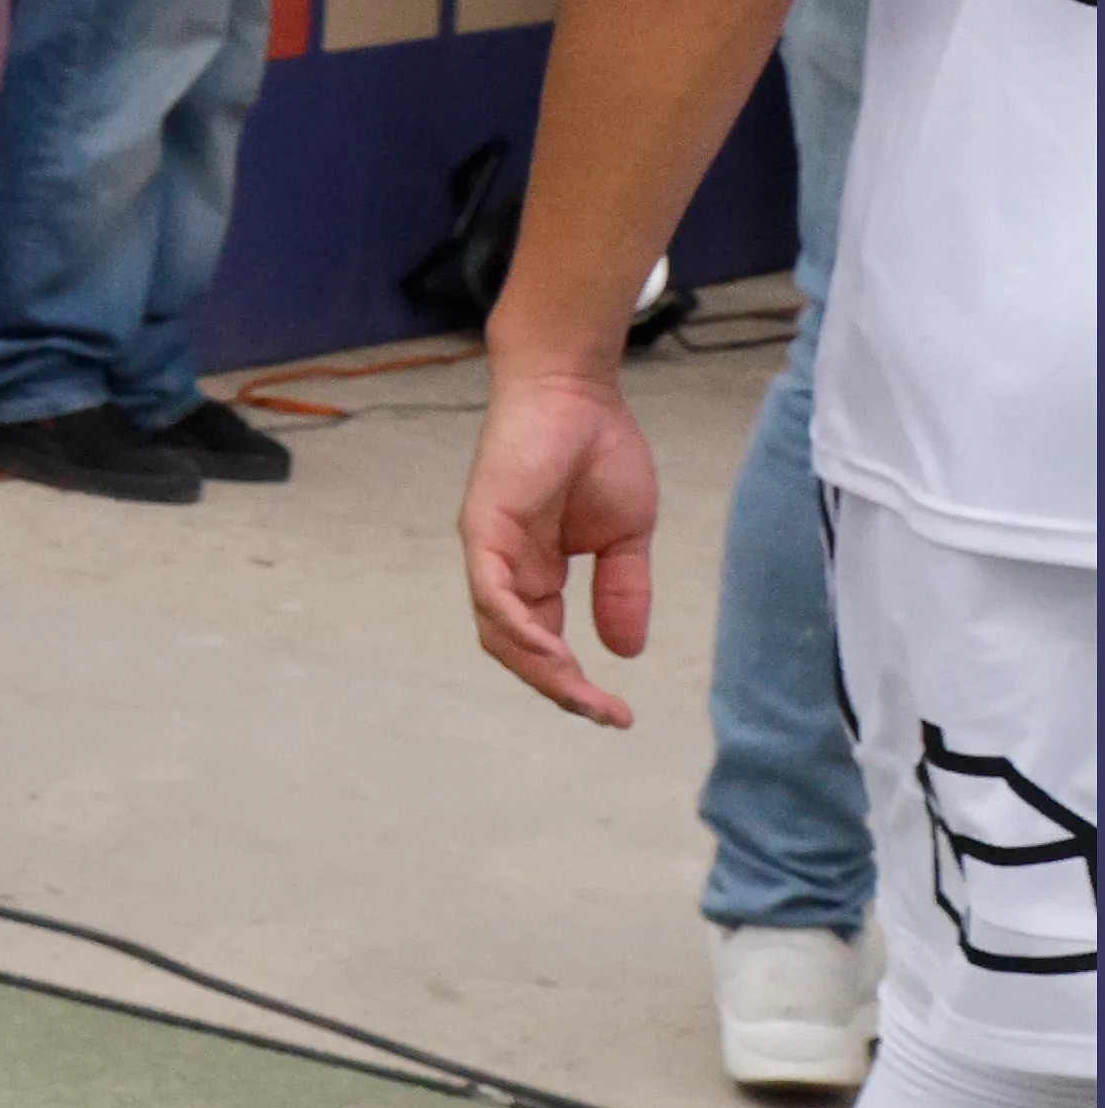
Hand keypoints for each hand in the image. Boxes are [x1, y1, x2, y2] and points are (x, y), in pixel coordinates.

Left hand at [458, 362, 659, 725]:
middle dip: (560, 689)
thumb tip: (625, 651)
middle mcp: (505, 567)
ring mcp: (490, 549)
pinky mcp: (483, 527)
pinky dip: (515, 627)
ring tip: (583, 697)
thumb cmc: (597, 451)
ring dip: (541, 671)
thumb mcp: (625, 537)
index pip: (544, 643)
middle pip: (517, 649)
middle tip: (606, 715)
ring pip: (499, 631)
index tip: (619, 715)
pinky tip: (549, 654)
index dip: (576, 683)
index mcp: (536, 572)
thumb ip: (622, 591)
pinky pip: (490, 591)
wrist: (578, 392)